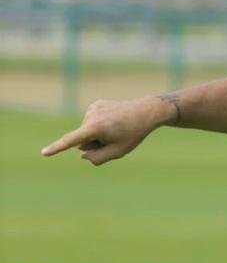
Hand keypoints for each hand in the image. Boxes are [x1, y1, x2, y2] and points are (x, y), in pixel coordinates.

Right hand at [41, 97, 173, 164]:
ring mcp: (93, 108)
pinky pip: (91, 123)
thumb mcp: (118, 151)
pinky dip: (100, 126)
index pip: (72, 140)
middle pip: (83, 140)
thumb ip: (97, 158)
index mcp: (96, 128)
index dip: (57, 148)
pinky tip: (114, 121)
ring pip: (86, 131)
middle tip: (116, 137)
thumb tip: (81, 153)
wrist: (146, 111)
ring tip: (117, 128)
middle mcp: (91, 116)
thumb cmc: (133, 133)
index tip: (44, 153)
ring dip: (98, 134)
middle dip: (95, 143)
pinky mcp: (96, 104)